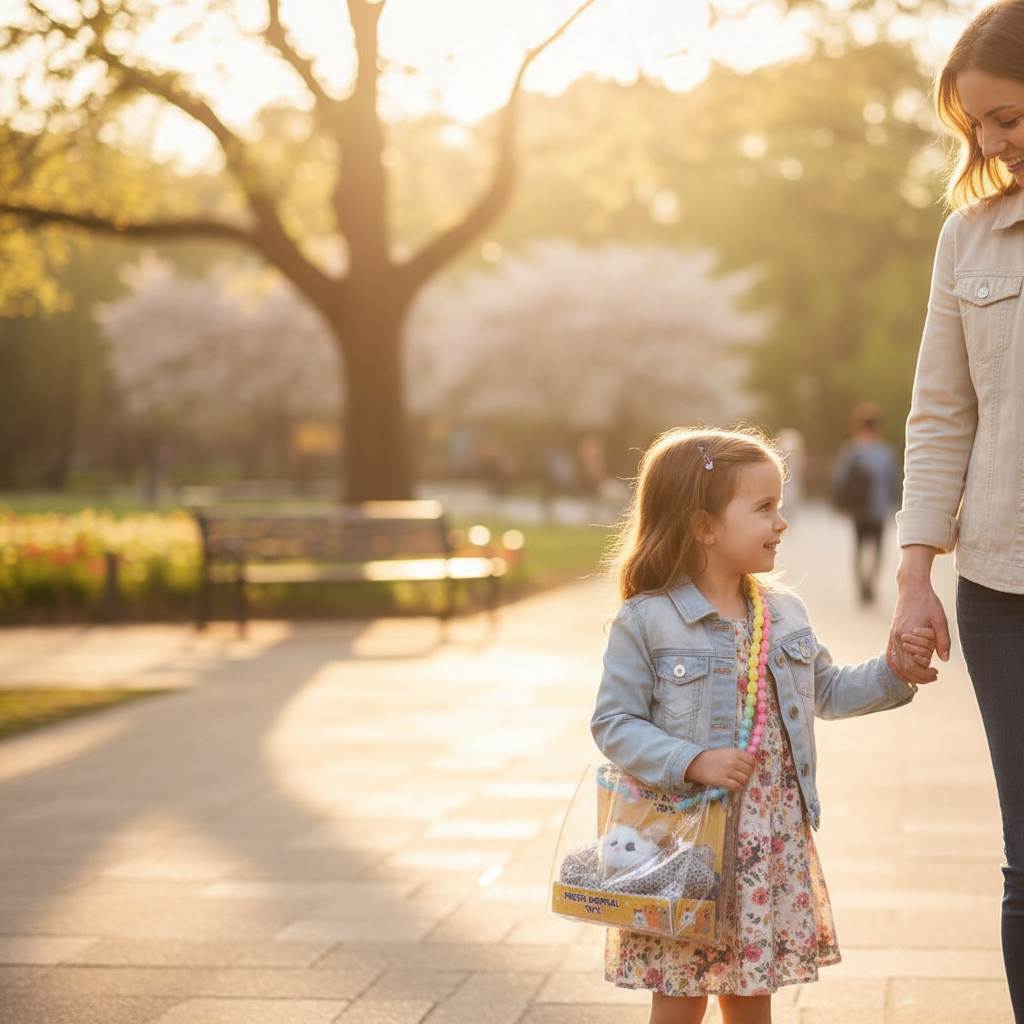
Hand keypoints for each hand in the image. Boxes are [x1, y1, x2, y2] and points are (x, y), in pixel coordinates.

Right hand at [684, 748, 755, 791]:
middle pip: (749, 771)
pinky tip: (733, 786)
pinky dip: (738, 788)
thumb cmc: (714, 758)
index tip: (746, 769)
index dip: (751, 766)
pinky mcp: (722, 780)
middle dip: (747, 775)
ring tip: (736, 781)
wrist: (698, 763)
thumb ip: (739, 757)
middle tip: (740, 776)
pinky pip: (737, 787)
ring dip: (742, 782)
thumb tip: (752, 765)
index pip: (752, 761)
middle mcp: (733, 761)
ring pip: (745, 780)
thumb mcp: (727, 752)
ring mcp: (728, 771)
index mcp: (735, 752)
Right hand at [888, 546, 949, 685]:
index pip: (911, 666)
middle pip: (902, 668)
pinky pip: (890, 654)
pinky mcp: (892, 633)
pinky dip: (896, 665)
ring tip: (921, 675)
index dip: (924, 674)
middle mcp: (896, 637)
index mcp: (907, 635)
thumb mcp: (940, 620)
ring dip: (906, 673)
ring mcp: (892, 635)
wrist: (912, 586)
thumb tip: (944, 660)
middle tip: (933, 676)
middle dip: (918, 676)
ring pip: (894, 663)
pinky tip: (906, 668)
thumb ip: (943, 641)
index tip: (936, 673)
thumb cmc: (928, 601)